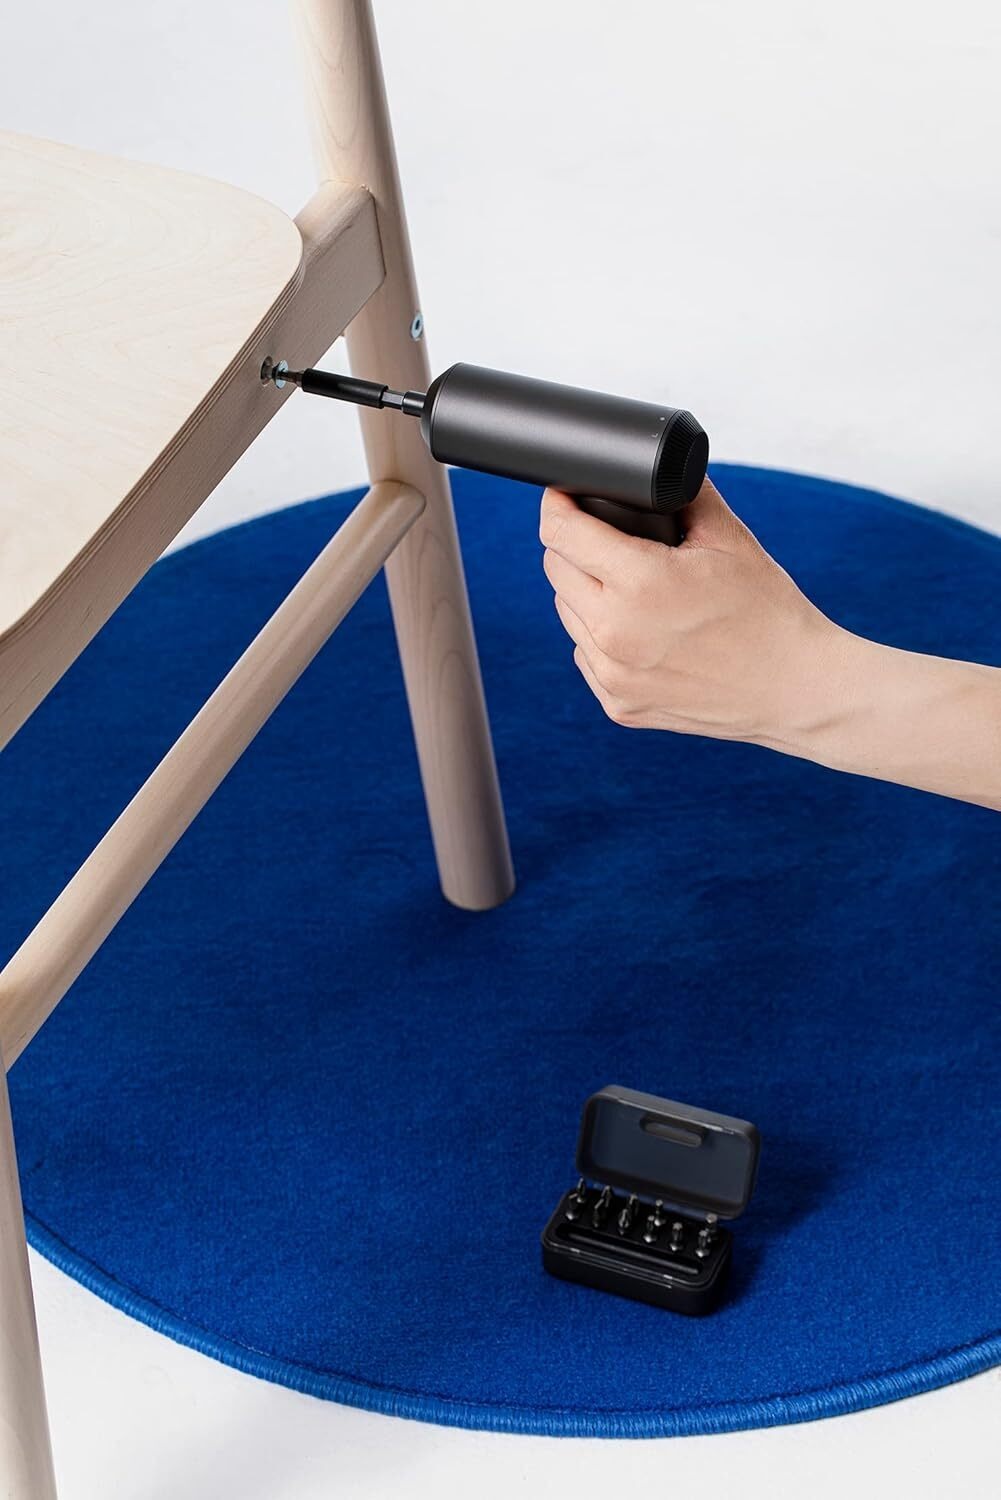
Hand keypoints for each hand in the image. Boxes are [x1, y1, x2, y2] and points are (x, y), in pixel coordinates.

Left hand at [539, 479, 846, 754]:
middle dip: (572, 545)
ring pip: (567, 614)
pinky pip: (586, 655)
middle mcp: (616, 633)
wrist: (795, 687)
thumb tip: (649, 470)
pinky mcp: (618, 705)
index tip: (561, 497)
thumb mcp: (729, 537)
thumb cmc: (767, 610)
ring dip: (584, 593)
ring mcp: (614, 676)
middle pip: (556, 570)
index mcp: (641, 583)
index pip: (562, 533)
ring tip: (627, 586)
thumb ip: (683, 494)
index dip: (556, 506)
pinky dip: (601, 637)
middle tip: (601, 537)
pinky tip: (638, 630)